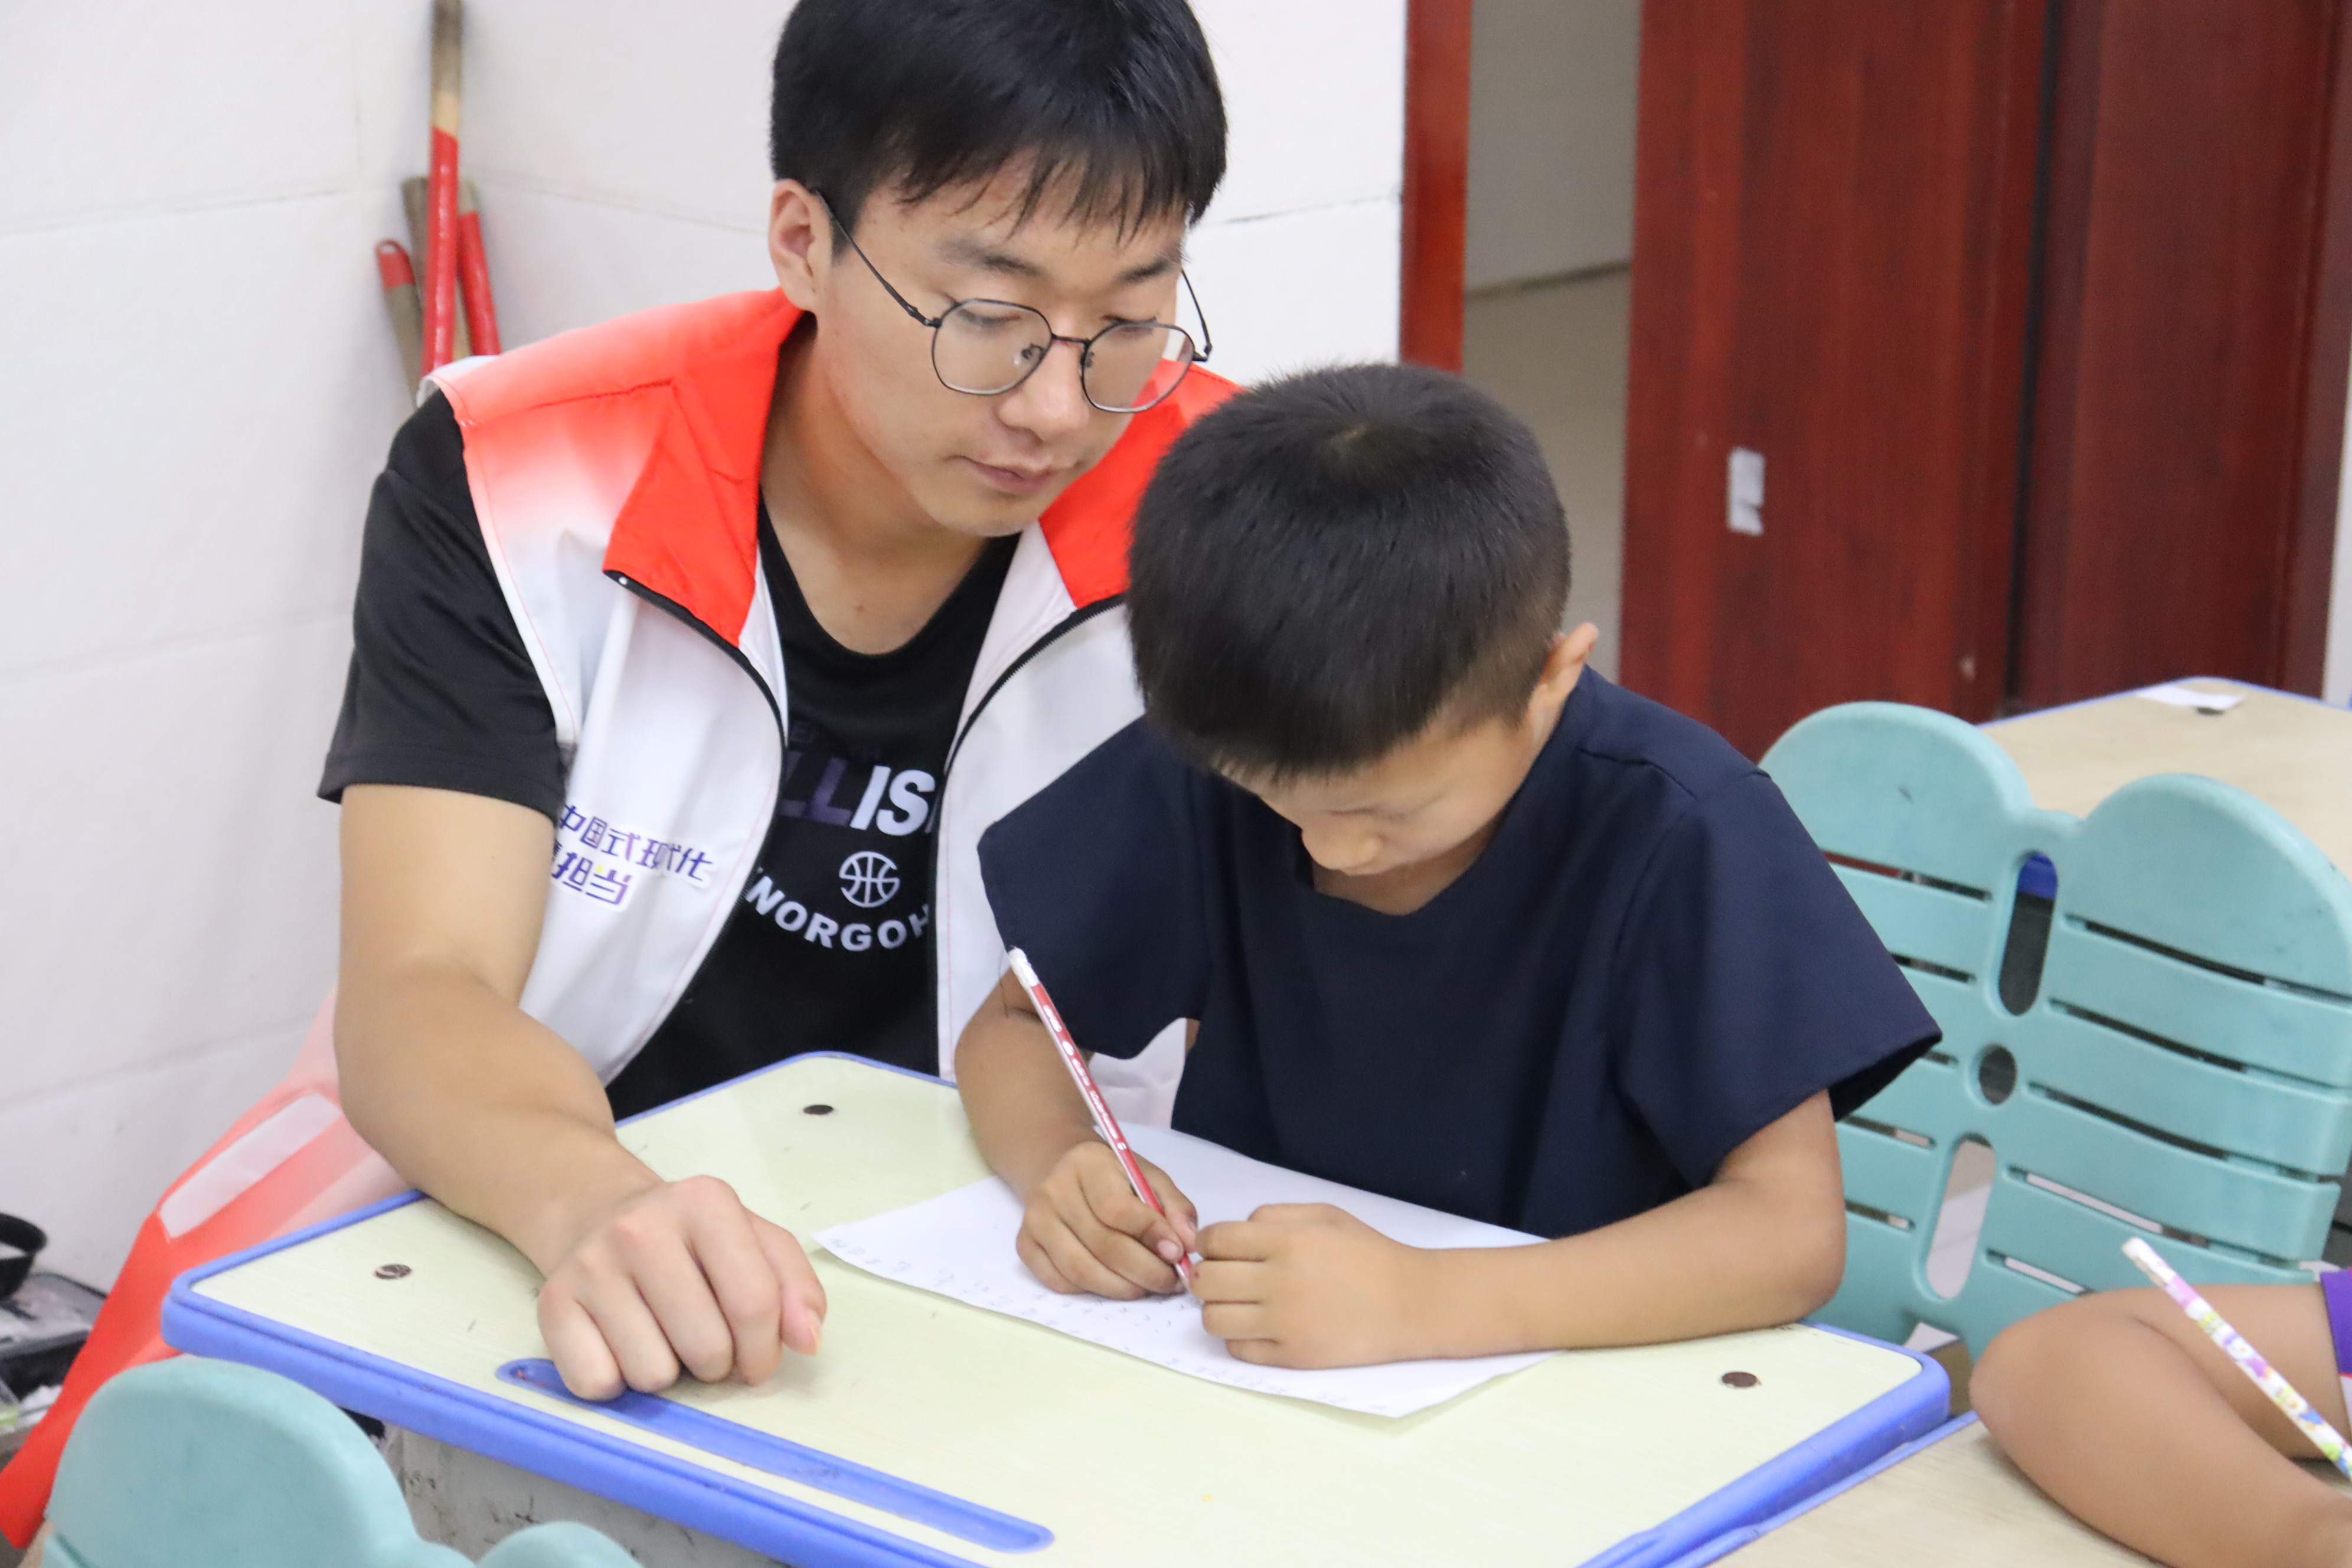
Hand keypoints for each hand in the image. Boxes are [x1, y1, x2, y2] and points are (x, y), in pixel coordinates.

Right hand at [535, 1174, 826, 1399]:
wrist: (597, 1213)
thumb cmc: (691, 1239)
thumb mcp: (753, 1240)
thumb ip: (795, 1285)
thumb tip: (808, 1340)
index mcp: (705, 1203)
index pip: (755, 1303)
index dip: (765, 1350)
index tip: (758, 1360)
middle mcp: (641, 1227)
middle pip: (707, 1348)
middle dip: (718, 1364)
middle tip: (706, 1342)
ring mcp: (591, 1265)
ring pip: (653, 1375)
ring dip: (668, 1373)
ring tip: (661, 1334)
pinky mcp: (552, 1305)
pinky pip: (598, 1385)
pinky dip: (616, 1381)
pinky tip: (620, 1343)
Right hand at [1016, 1142, 1197, 1298]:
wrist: (1058, 1166)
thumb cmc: (1111, 1176)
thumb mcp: (1147, 1176)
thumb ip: (1174, 1206)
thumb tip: (1189, 1243)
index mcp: (1087, 1163)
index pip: (1117, 1209)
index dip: (1150, 1235)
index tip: (1178, 1254)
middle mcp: (1054, 1190)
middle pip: (1102, 1245)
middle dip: (1145, 1271)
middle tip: (1170, 1282)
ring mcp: (1035, 1220)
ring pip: (1081, 1270)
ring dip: (1122, 1288)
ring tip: (1148, 1287)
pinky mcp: (1025, 1245)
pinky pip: (1060, 1282)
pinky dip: (1093, 1290)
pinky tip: (1115, 1282)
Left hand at [1193, 1203, 1434, 1367]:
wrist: (1411, 1303)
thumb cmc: (1369, 1254)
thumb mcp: (1325, 1215)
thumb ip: (1273, 1215)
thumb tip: (1230, 1233)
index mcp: (1287, 1242)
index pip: (1215, 1240)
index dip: (1206, 1243)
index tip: (1216, 1248)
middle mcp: (1280, 1282)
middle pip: (1206, 1280)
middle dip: (1205, 1275)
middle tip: (1223, 1277)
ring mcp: (1284, 1323)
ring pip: (1213, 1319)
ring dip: (1217, 1308)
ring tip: (1238, 1303)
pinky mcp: (1292, 1357)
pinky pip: (1238, 1349)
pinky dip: (1240, 1337)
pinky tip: (1259, 1326)